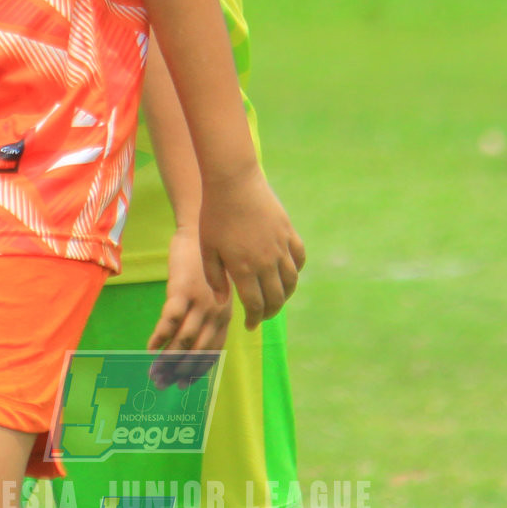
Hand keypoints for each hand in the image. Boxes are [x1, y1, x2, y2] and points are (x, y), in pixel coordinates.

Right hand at [148, 225, 231, 388]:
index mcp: (225, 313)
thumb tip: (194, 338)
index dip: (199, 369)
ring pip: (183, 340)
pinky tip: (150, 348)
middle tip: (164, 385)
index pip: (213, 350)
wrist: (200, 228)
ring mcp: (200, 302)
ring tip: (154, 373)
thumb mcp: (215, 288)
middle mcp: (216, 312)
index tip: (185, 384)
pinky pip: (170, 321)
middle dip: (181, 371)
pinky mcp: (182, 291)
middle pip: (197, 350)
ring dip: (168, 360)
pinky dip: (159, 337)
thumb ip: (209, 312)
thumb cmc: (204, 260)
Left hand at [198, 163, 304, 329]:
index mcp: (244, 269)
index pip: (256, 306)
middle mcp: (266, 262)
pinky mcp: (288, 231)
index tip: (250, 325)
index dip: (255, 320)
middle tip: (262, 316)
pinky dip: (296, 269)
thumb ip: (214, 278)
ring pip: (291, 281)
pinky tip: (288, 273)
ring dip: (285, 295)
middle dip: (270, 312)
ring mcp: (280, 246)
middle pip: (276, 298)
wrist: (233, 182)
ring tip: (276, 298)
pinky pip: (299, 257)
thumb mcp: (207, 248)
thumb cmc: (214, 215)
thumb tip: (222, 302)